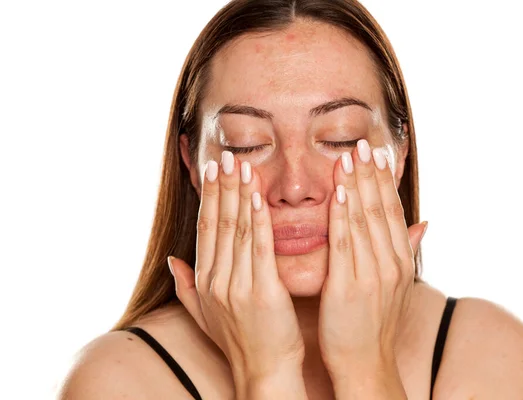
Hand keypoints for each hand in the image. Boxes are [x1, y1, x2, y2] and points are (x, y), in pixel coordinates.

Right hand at [167, 152, 305, 395]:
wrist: (264, 371)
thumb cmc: (240, 341)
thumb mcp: (205, 315)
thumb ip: (186, 287)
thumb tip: (172, 260)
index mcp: (205, 281)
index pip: (206, 229)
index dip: (209, 198)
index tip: (212, 170)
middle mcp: (216, 279)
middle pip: (219, 223)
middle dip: (222, 186)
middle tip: (225, 155)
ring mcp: (236, 285)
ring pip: (237, 230)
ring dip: (239, 194)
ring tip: (242, 165)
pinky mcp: (262, 291)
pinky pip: (259, 248)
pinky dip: (258, 220)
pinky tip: (258, 196)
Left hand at [319, 140, 426, 387]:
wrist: (367, 363)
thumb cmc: (374, 323)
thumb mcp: (396, 285)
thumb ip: (406, 250)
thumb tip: (424, 223)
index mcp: (400, 261)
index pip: (392, 212)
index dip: (385, 181)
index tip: (378, 154)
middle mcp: (391, 264)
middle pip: (381, 210)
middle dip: (371, 174)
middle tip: (363, 143)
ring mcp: (372, 275)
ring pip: (365, 221)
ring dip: (357, 186)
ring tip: (350, 157)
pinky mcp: (350, 287)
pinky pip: (346, 244)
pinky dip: (343, 216)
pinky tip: (340, 193)